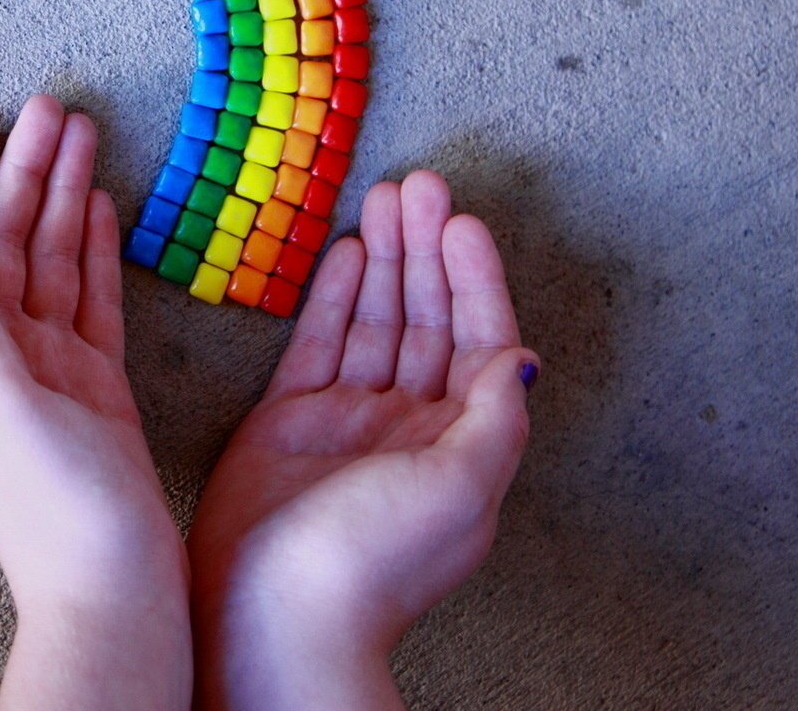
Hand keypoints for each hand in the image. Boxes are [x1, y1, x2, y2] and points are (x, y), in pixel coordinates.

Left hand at [0, 95, 189, 710]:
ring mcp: (43, 369)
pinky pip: (86, 297)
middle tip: (49, 105)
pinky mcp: (92, 385)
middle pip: (1, 242)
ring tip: (80, 134)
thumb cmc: (54, 513)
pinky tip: (97, 207)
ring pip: (47, 260)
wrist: (115, 592)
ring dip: (59, 196)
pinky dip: (90, 248)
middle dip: (21, 173)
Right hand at [188, 171, 538, 709]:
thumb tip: (522, 359)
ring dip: (383, 260)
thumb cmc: (372, 560)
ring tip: (383, 199)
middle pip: (426, 321)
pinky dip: (334, 297)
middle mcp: (409, 428)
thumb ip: (494, 416)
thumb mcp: (461, 487)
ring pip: (374, 323)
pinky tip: (344, 252)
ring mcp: (348, 422)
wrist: (275, 611)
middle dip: (425, 252)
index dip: (473, 279)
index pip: (477, 341)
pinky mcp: (291, 421)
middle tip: (419, 186)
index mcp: (459, 446)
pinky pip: (319, 344)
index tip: (462, 221)